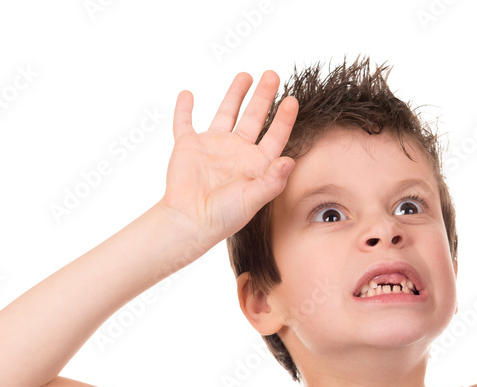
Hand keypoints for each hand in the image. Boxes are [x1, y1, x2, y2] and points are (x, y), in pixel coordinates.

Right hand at [159, 70, 297, 247]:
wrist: (190, 221)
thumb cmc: (224, 216)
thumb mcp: (254, 199)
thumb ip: (273, 181)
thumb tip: (290, 161)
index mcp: (256, 164)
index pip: (275, 136)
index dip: (284, 118)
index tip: (292, 100)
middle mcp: (237, 151)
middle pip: (254, 117)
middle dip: (263, 96)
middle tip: (272, 75)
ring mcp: (213, 147)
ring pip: (226, 113)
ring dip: (234, 94)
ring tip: (245, 75)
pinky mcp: (189, 146)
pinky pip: (184, 123)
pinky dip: (184, 109)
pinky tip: (188, 94)